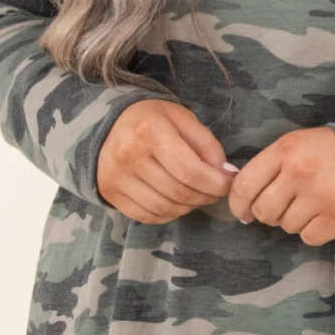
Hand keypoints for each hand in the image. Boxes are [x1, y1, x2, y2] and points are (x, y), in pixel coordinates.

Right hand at [97, 98, 235, 222]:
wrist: (107, 124)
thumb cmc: (151, 119)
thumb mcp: (181, 118)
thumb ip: (206, 144)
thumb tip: (225, 174)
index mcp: (148, 131)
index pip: (190, 170)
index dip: (215, 184)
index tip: (227, 184)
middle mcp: (128, 156)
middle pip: (179, 192)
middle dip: (205, 197)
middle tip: (214, 192)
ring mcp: (116, 177)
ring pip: (164, 208)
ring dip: (188, 208)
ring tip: (196, 196)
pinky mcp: (110, 193)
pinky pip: (147, 216)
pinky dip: (168, 214)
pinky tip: (175, 203)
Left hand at [226, 126, 334, 246]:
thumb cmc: (329, 152)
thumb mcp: (296, 145)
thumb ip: (268, 166)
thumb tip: (240, 199)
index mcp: (286, 150)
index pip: (245, 185)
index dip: (237, 204)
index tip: (242, 211)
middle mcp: (301, 171)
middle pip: (264, 211)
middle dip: (269, 214)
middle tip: (285, 205)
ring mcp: (321, 195)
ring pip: (286, 226)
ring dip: (294, 221)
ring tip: (311, 204)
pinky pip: (308, 237)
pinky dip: (313, 231)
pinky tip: (323, 215)